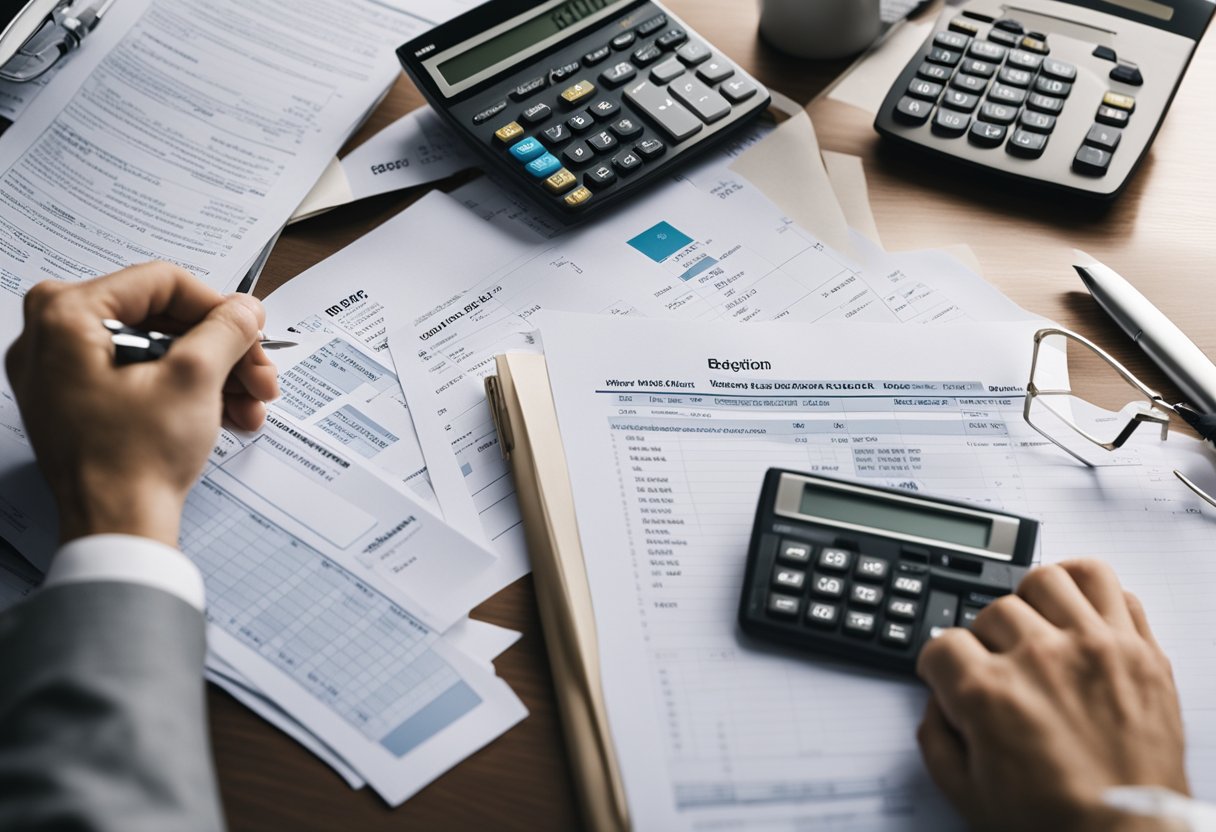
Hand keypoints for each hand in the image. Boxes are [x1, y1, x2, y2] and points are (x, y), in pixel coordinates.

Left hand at [5, 263, 278, 546]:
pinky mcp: (75, 400)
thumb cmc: (133, 463)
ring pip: (154, 349)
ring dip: (212, 373)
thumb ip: (227, 329)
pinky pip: (138, 375)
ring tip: (249, 404)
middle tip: (258, 374)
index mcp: (66, 316)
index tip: (249, 331)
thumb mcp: (195, 378)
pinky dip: (183, 390)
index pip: (160, 283)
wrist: (116, 528)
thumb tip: (245, 308)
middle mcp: (50, 338)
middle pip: (160, 318)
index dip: (218, 308)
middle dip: (221, 350)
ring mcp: (60, 372)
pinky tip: (224, 412)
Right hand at [917, 559, 1187, 831]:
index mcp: (990, 694)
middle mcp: (1040, 659)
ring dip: (1030, 600)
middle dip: (985, 639)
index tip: (951, 676)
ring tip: (1034, 625)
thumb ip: (935, 738)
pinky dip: (1084, 584)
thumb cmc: (1059, 823)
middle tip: (998, 664)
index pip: (942, 643)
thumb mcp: (967, 793)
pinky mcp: (1137, 648)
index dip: (939, 664)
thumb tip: (936, 700)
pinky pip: (1106, 583)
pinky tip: (1074, 606)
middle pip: (990, 610)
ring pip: (1045, 580)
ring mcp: (1093, 647)